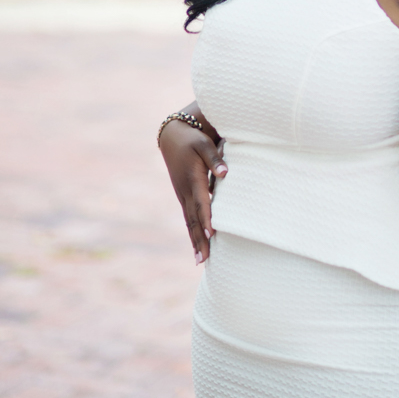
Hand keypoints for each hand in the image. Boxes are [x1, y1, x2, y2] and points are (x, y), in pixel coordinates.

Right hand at [159, 119, 226, 263]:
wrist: (173, 137)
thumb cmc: (192, 139)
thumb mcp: (203, 143)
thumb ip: (214, 158)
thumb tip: (225, 173)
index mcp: (192, 179)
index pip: (201, 202)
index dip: (207, 218)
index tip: (212, 233)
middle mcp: (186, 191)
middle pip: (194, 219)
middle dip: (199, 239)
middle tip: (204, 260)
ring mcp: (183, 195)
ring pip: (190, 221)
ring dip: (195, 240)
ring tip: (200, 260)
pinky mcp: (184, 196)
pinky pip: (189, 217)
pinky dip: (193, 232)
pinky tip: (198, 244)